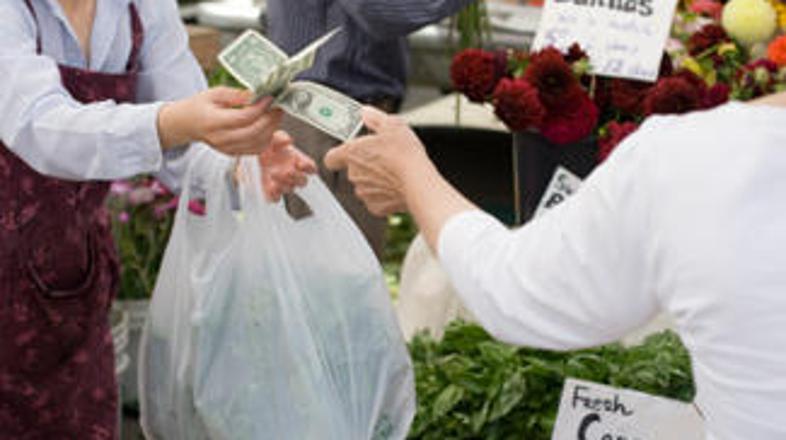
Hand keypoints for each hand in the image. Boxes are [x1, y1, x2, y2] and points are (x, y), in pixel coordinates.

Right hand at [158, 87, 282, 154]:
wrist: (187, 124)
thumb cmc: (200, 106)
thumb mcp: (214, 93)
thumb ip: (236, 94)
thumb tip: (257, 93)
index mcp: (213, 122)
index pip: (244, 117)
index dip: (261, 107)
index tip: (271, 97)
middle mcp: (221, 139)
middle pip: (254, 132)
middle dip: (271, 118)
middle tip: (278, 106)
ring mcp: (227, 149)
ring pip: (258, 143)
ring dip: (272, 129)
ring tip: (275, 114)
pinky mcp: (233, 153)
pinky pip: (256, 149)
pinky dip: (267, 137)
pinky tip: (268, 125)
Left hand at [258, 131, 316, 201]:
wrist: (251, 154)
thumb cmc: (267, 145)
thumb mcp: (274, 137)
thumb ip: (282, 137)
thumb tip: (288, 141)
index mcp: (298, 161)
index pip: (311, 168)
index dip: (309, 167)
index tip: (300, 163)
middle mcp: (293, 174)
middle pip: (302, 181)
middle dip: (295, 177)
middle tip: (286, 171)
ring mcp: (283, 184)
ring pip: (290, 189)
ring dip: (283, 183)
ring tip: (272, 174)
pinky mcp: (271, 191)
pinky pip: (276, 198)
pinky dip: (273, 195)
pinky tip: (269, 187)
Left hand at [324, 106, 428, 215]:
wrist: (417, 181)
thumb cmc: (404, 154)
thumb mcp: (392, 125)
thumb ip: (375, 118)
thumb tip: (366, 113)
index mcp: (352, 153)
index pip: (331, 157)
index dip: (339, 154)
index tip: (348, 151)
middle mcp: (354, 174)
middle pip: (352, 170)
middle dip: (365, 165)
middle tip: (382, 158)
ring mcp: (363, 192)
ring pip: (364, 185)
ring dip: (374, 180)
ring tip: (393, 172)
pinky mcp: (375, 206)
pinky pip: (376, 199)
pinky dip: (384, 194)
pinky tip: (396, 185)